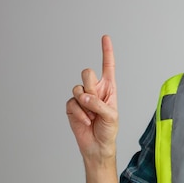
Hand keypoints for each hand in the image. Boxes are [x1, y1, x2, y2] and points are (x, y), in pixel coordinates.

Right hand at [66, 35, 118, 163]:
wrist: (97, 145)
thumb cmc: (109, 130)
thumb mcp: (111, 116)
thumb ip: (99, 104)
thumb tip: (84, 97)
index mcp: (109, 88)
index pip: (108, 66)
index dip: (107, 51)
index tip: (105, 37)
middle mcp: (95, 89)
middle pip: (87, 73)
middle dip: (89, 85)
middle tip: (94, 101)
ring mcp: (82, 97)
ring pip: (77, 88)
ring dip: (85, 104)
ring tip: (92, 116)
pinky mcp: (72, 106)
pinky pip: (71, 103)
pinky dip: (79, 114)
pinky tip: (85, 121)